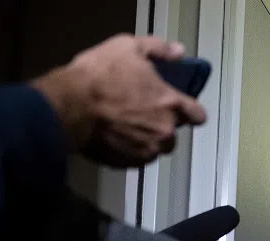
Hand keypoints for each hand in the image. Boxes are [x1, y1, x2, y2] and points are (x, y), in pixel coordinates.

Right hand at [31, 34, 206, 167]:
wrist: (70, 106)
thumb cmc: (100, 74)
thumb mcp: (128, 47)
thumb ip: (159, 49)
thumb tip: (180, 52)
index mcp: (172, 104)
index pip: (199, 116)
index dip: (191, 112)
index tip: (180, 108)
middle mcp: (166, 131)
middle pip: (174, 133)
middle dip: (162, 125)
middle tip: (142, 113)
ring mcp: (148, 150)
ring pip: (155, 147)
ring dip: (147, 139)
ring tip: (126, 126)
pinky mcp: (129, 163)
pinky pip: (136, 158)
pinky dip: (129, 150)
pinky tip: (115, 138)